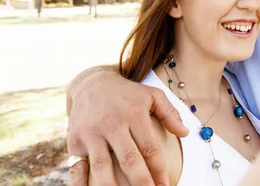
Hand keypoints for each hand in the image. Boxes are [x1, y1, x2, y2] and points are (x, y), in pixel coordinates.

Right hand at [66, 68, 187, 185]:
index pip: (149, 147)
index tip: (165, 185)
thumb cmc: (128, 93)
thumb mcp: (152, 95)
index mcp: (134, 114)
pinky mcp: (74, 141)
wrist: (92, 83)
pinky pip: (77, 168)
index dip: (158, 169)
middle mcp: (112, 124)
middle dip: (141, 182)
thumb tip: (185, 133)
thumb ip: (170, 113)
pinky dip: (80, 185)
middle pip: (128, 159)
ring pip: (102, 167)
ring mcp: (92, 133)